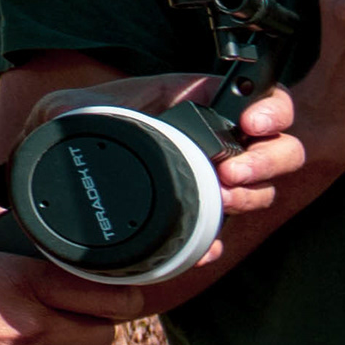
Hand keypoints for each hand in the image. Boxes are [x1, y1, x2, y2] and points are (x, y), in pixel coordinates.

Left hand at [22, 76, 310, 217]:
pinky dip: (219, 242)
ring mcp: (218, 182)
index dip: (269, 109)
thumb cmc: (76, 137)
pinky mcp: (204, 219)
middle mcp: (220, 142)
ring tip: (223, 202)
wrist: (62, 187)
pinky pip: (227, 234)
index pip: (261, 97)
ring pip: (265, 190)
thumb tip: (73, 114)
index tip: (250, 124)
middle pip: (281, 147)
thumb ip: (74, 105)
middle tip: (234, 172)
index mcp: (201, 104)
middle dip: (267, 160)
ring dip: (251, 197)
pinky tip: (206, 247)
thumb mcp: (68, 110)